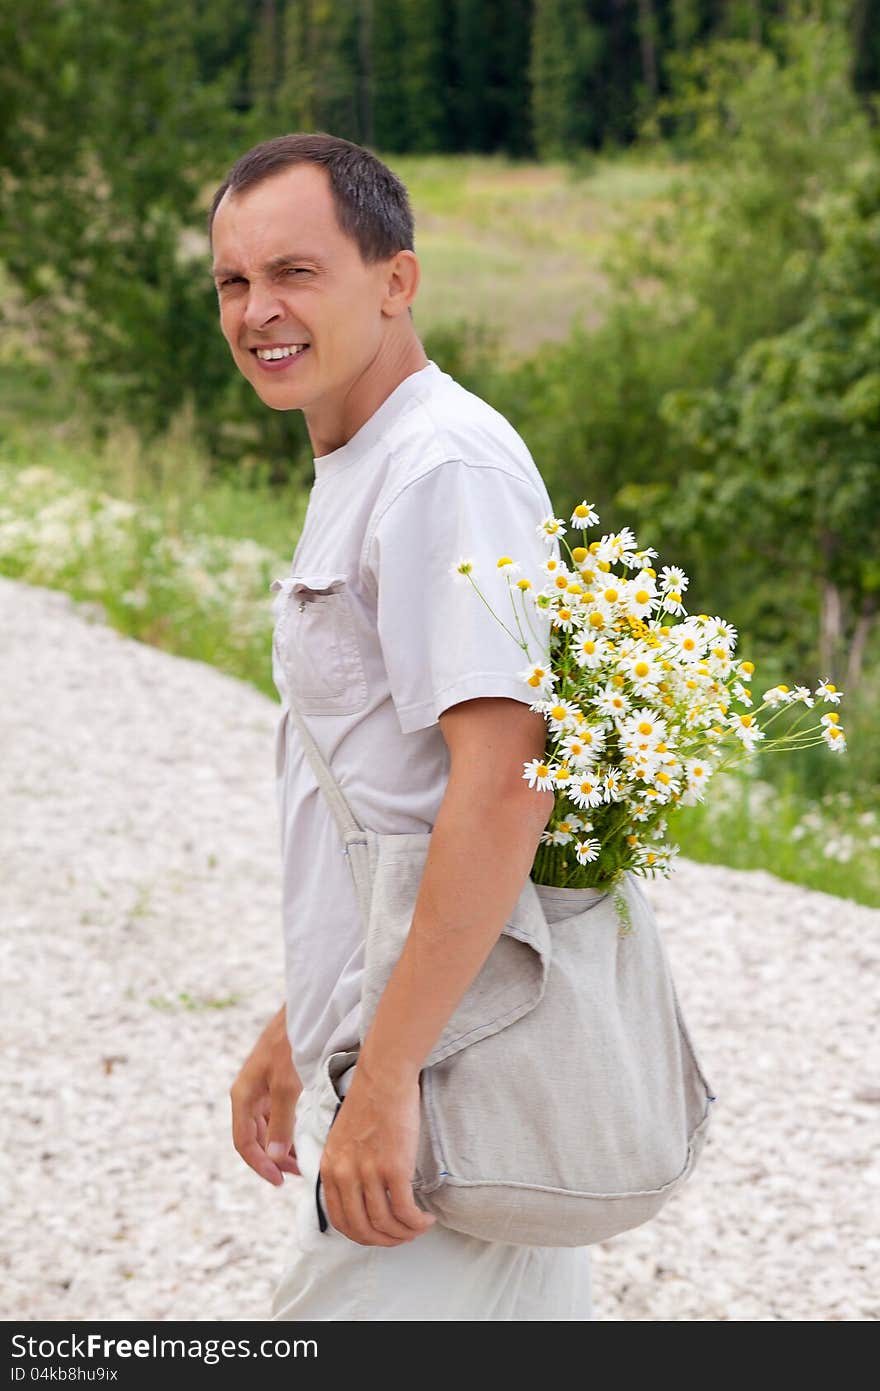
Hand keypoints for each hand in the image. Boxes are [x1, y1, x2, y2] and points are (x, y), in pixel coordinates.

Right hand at [230, 1005, 302, 1185]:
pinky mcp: (274, 1082)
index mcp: (243, 1096)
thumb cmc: (289, 1044)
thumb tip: (276, 1159)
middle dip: (273, 1158)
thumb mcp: (286, 1085)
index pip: (244, 1143)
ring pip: (266, 1127)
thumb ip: (281, 1123)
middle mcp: (248, 1094)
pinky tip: (302, 1137)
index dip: (259, 1165)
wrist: (301, 1011)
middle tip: (297, 1173)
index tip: (279, 1181)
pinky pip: (276, 1114)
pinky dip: (287, 1129)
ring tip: (302, 1160)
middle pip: (254, 1137)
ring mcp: (261, 1088)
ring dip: (281, 1146)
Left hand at [319, 1066, 436, 1245]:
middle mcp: (344, 1175)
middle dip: (385, 1240)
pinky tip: (426, 1218)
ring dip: (405, 1233)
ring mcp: (368, 1172)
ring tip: (419, 1226)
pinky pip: (405, 1211)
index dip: (363, 1235)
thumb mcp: (343, 1139)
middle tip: (403, 1236)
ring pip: (386, 1224)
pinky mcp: (393, 1168)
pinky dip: (417, 1222)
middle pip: (363, 1229)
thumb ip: (345, 1167)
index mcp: (330, 1168)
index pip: (340, 1221)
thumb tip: (360, 1196)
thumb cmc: (369, 1101)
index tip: (380, 1234)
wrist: (384, 1077)